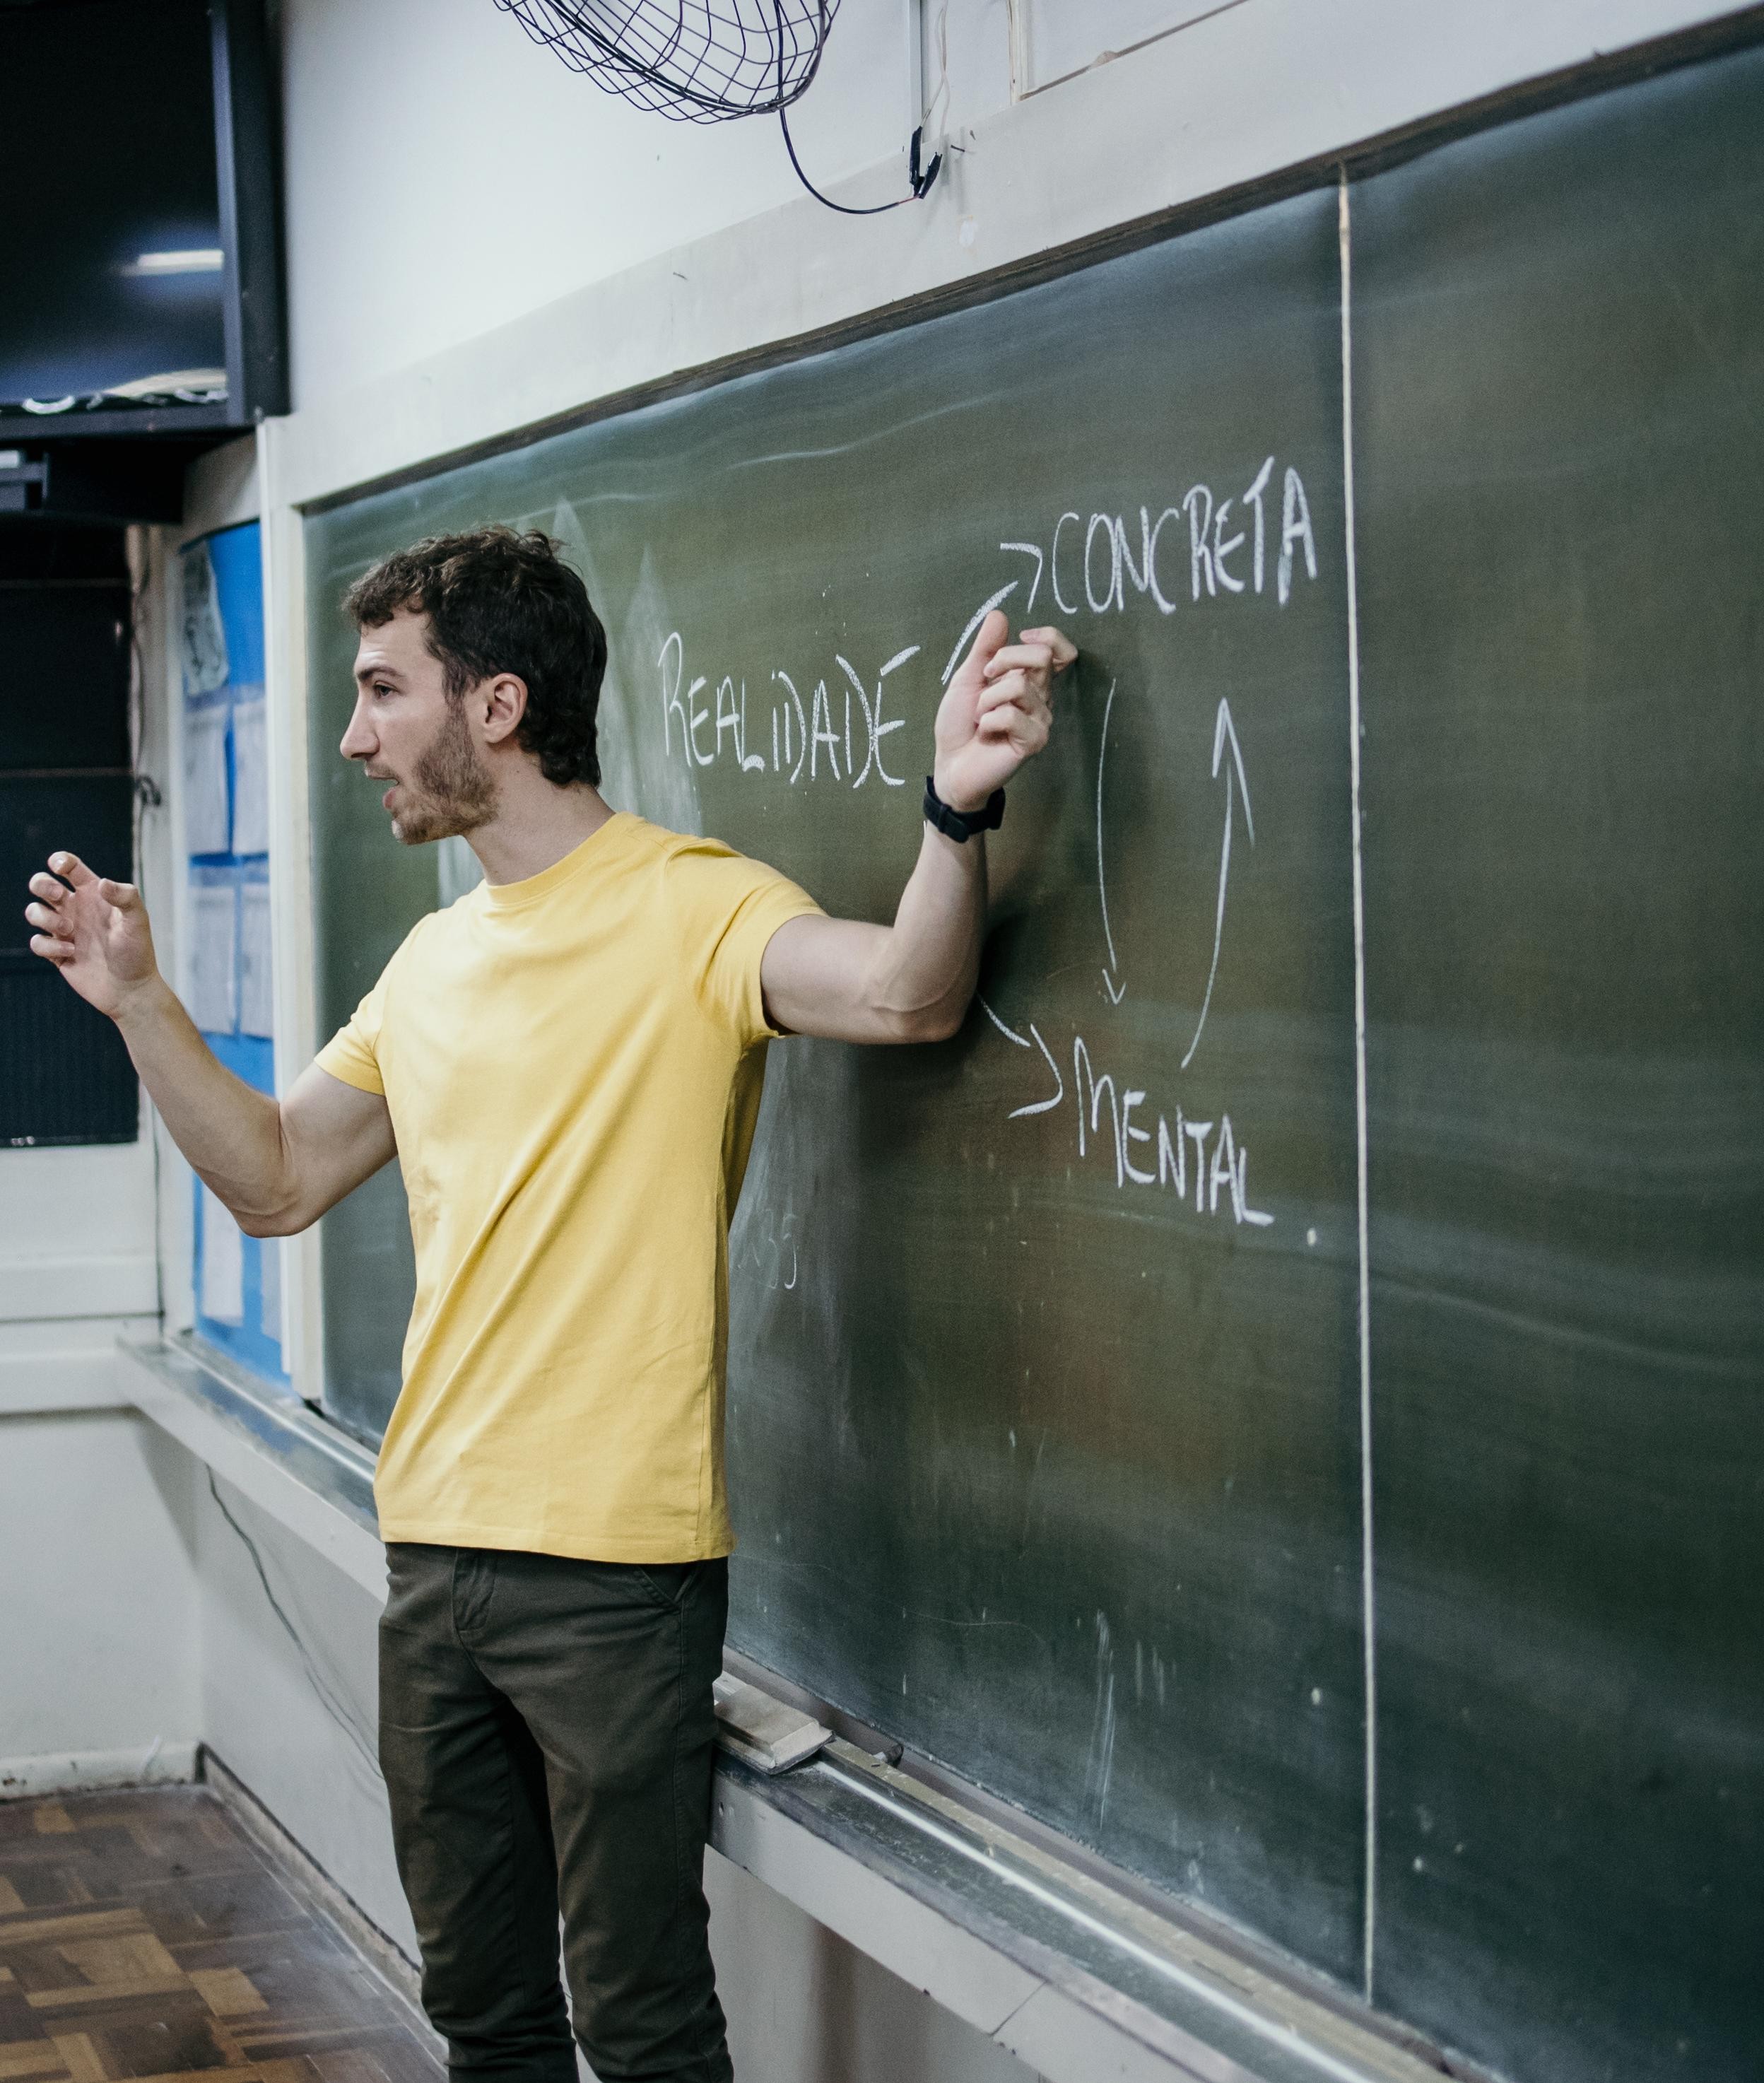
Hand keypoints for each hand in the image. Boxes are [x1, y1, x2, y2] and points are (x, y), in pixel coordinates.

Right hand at [25, 853, 161, 1021]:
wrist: (131, 989)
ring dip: (44, 916)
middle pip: (41, 884)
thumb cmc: (138, 952)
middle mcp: (76, 909)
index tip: (60, 868)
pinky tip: (72, 953)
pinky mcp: (56, 953)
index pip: (69, 867)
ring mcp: (64, 931)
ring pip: (34, 911)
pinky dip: (49, 945)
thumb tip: (102, 883)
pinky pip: (37, 942)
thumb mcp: (138, 921)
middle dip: (41, 884)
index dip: (60, 860)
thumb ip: (126, 897)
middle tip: (59, 897)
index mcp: (94, 895)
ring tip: (70, 930)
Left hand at [933, 611, 1075, 813]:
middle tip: (984, 681)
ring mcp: (1040, 720)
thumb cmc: (959, 724)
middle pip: (1040, 657)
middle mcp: (1041, 697)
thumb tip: (999, 614)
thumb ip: (985, 648)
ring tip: (979, 717)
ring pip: (1019, 686)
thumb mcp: (968, 677)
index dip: (1047, 637)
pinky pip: (1012, 714)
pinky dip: (988, 720)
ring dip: (986, 700)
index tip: (1021, 637)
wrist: (950, 763)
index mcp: (1029, 680)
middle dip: (1003, 661)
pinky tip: (985, 732)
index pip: (1059, 651)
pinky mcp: (1035, 741)